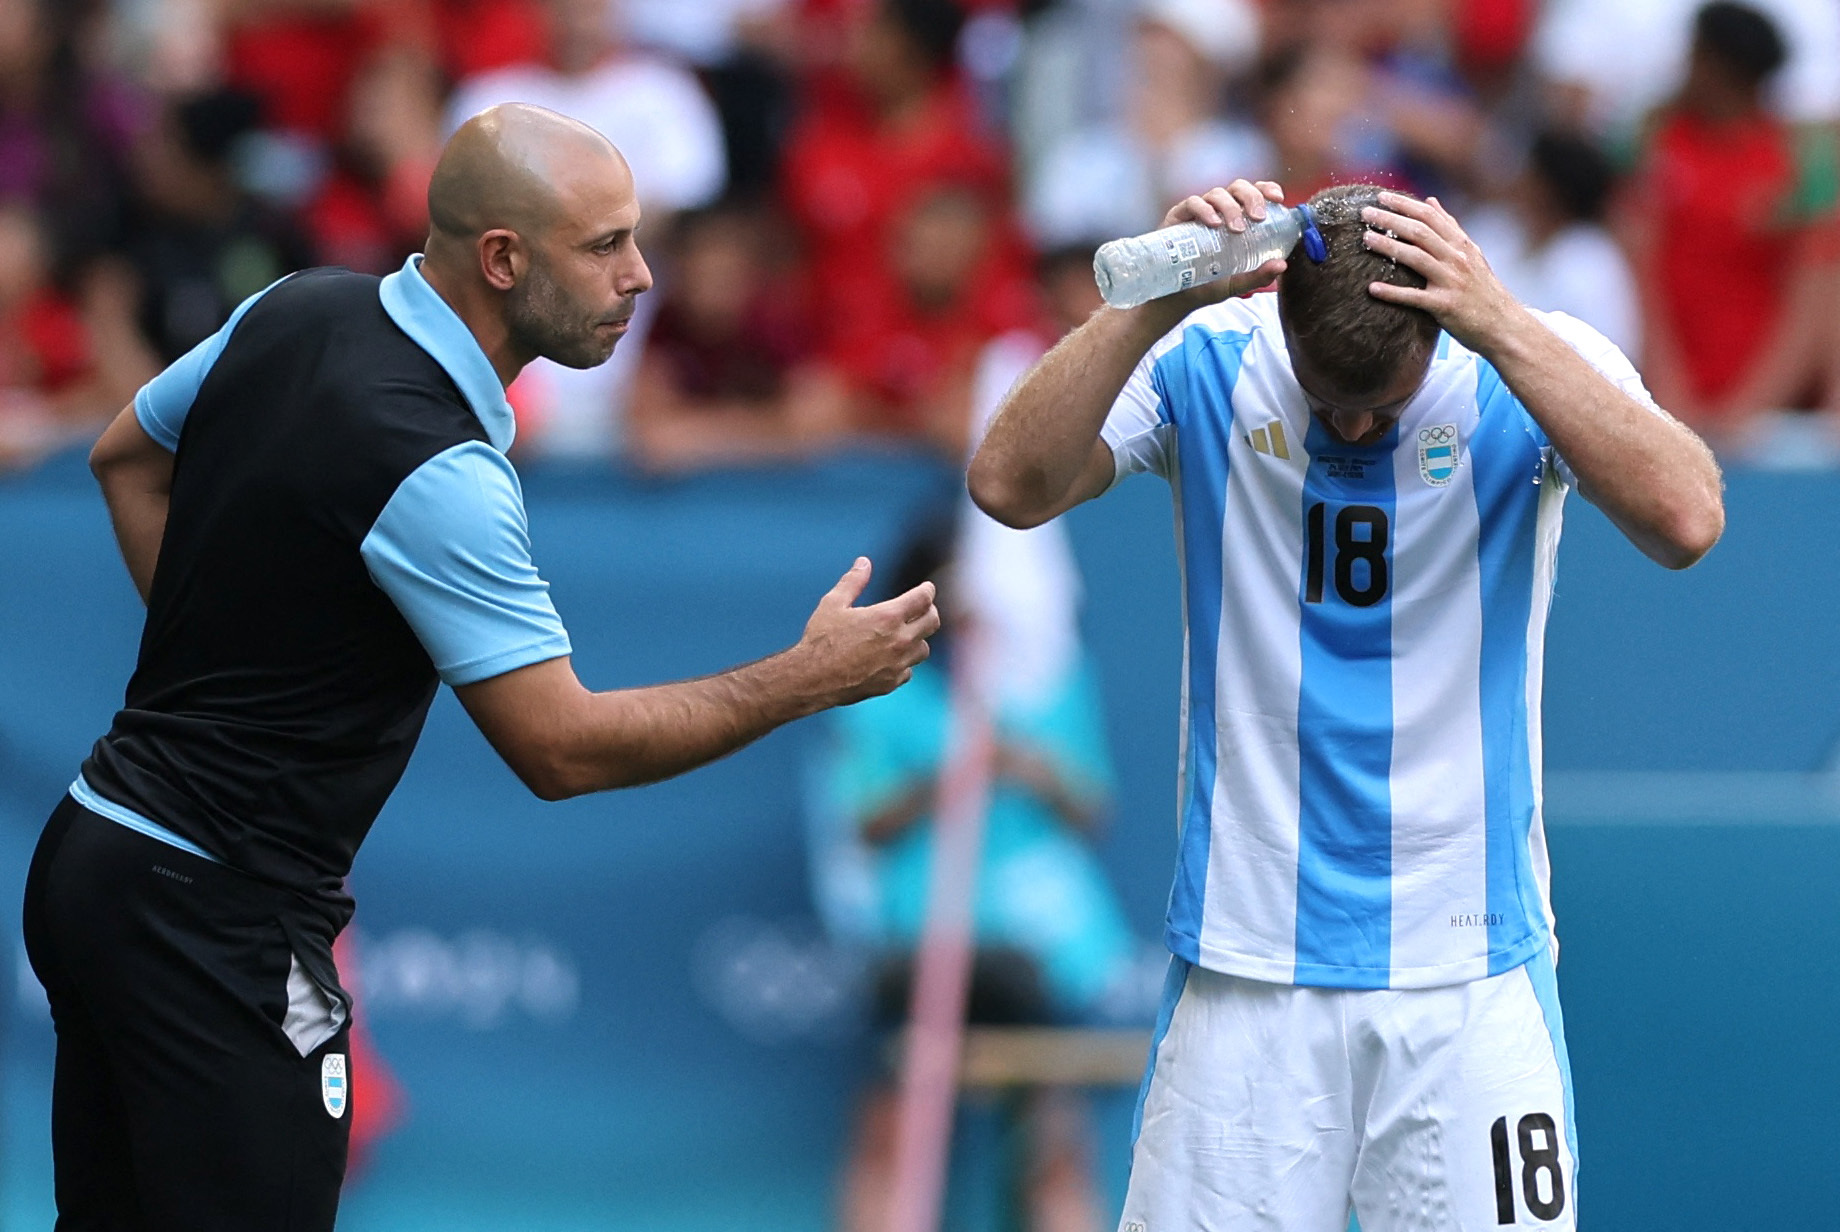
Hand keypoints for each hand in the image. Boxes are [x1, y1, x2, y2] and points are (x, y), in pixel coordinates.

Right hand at [793, 558, 939, 707]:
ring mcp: (898, 664)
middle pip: (932, 622)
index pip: (923, 599)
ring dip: (917, 639)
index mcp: (888, 617)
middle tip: (921, 609)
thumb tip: (864, 562)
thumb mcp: (833, 604)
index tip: (926, 588)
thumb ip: (853, 582)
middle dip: (929, 611)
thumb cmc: (820, 639)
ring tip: (904, 634)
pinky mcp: (891, 683)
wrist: (812, 679)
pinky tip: (891, 658)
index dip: (927, 590)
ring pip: (923, 649)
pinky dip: (904, 663)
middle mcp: (899, 640)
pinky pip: (909, 671)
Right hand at [1148, 180, 1291, 318]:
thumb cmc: (1207, 285)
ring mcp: (1197, 212)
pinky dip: (1204, 209)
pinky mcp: (1177, 217)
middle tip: (1259, 218)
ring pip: (1217, 193)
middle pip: (1238, 188)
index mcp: (1237, 217)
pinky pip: (1192, 203)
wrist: (1175, 298)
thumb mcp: (1237, 283)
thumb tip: (1282, 265)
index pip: (1254, 192)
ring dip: (1230, 207)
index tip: (1278, 199)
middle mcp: (1218, 210)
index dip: (1267, 189)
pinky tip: (1213, 223)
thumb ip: (1259, 275)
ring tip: (1237, 229)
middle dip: (1251, 197)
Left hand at [1359, 192, 1523, 351]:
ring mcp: (1451, 281)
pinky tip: (1372, 288)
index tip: (1381, 196)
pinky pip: (1414, 297)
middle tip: (1365, 212)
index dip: (1405, 205)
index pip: (1430, 217)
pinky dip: (1393, 292)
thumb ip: (1449, 228)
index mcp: (1461, 245)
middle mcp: (1457, 259)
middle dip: (1391, 219)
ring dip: (1388, 246)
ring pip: (1416, 257)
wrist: (1504, 325)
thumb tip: (1430, 200)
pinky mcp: (1445, 306)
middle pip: (1420, 232)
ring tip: (1365, 238)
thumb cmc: (1482, 290)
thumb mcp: (1471, 254)